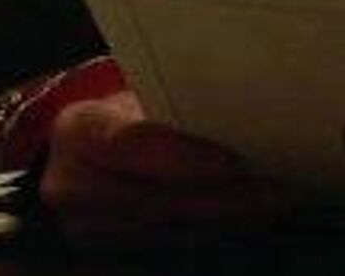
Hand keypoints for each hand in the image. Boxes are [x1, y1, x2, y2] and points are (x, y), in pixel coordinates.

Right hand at [37, 89, 291, 250]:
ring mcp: (88, 228)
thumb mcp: (138, 93)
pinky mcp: (110, 251)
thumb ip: (174, 103)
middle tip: (272, 190)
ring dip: (224, 221)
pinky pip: (169, 246)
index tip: (236, 163)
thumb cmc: (127, 110)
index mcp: (78, 132)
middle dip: (219, 198)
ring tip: (271, 204)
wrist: (87, 149)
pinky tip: (247, 220)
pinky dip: (212, 233)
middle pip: (155, 199)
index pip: (132, 145)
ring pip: (167, 231)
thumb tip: (243, 107)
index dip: (185, 157)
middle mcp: (72, 186)